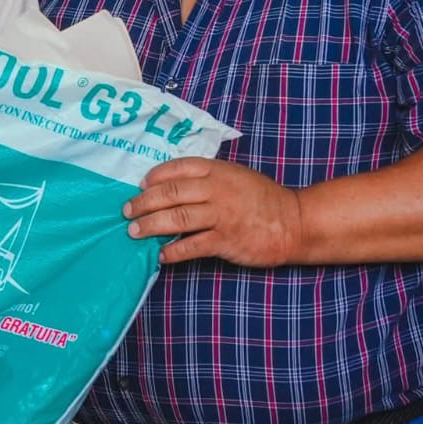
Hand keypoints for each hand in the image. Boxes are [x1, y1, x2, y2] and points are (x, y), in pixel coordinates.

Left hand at [124, 157, 303, 266]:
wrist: (295, 222)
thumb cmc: (262, 199)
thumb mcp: (235, 176)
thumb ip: (207, 178)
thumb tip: (169, 185)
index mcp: (217, 170)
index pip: (177, 168)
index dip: (155, 177)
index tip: (141, 185)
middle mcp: (217, 190)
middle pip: (170, 194)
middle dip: (143, 203)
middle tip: (127, 211)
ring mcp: (222, 215)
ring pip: (177, 219)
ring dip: (150, 226)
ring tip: (135, 232)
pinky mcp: (227, 240)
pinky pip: (192, 246)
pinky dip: (173, 251)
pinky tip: (161, 255)